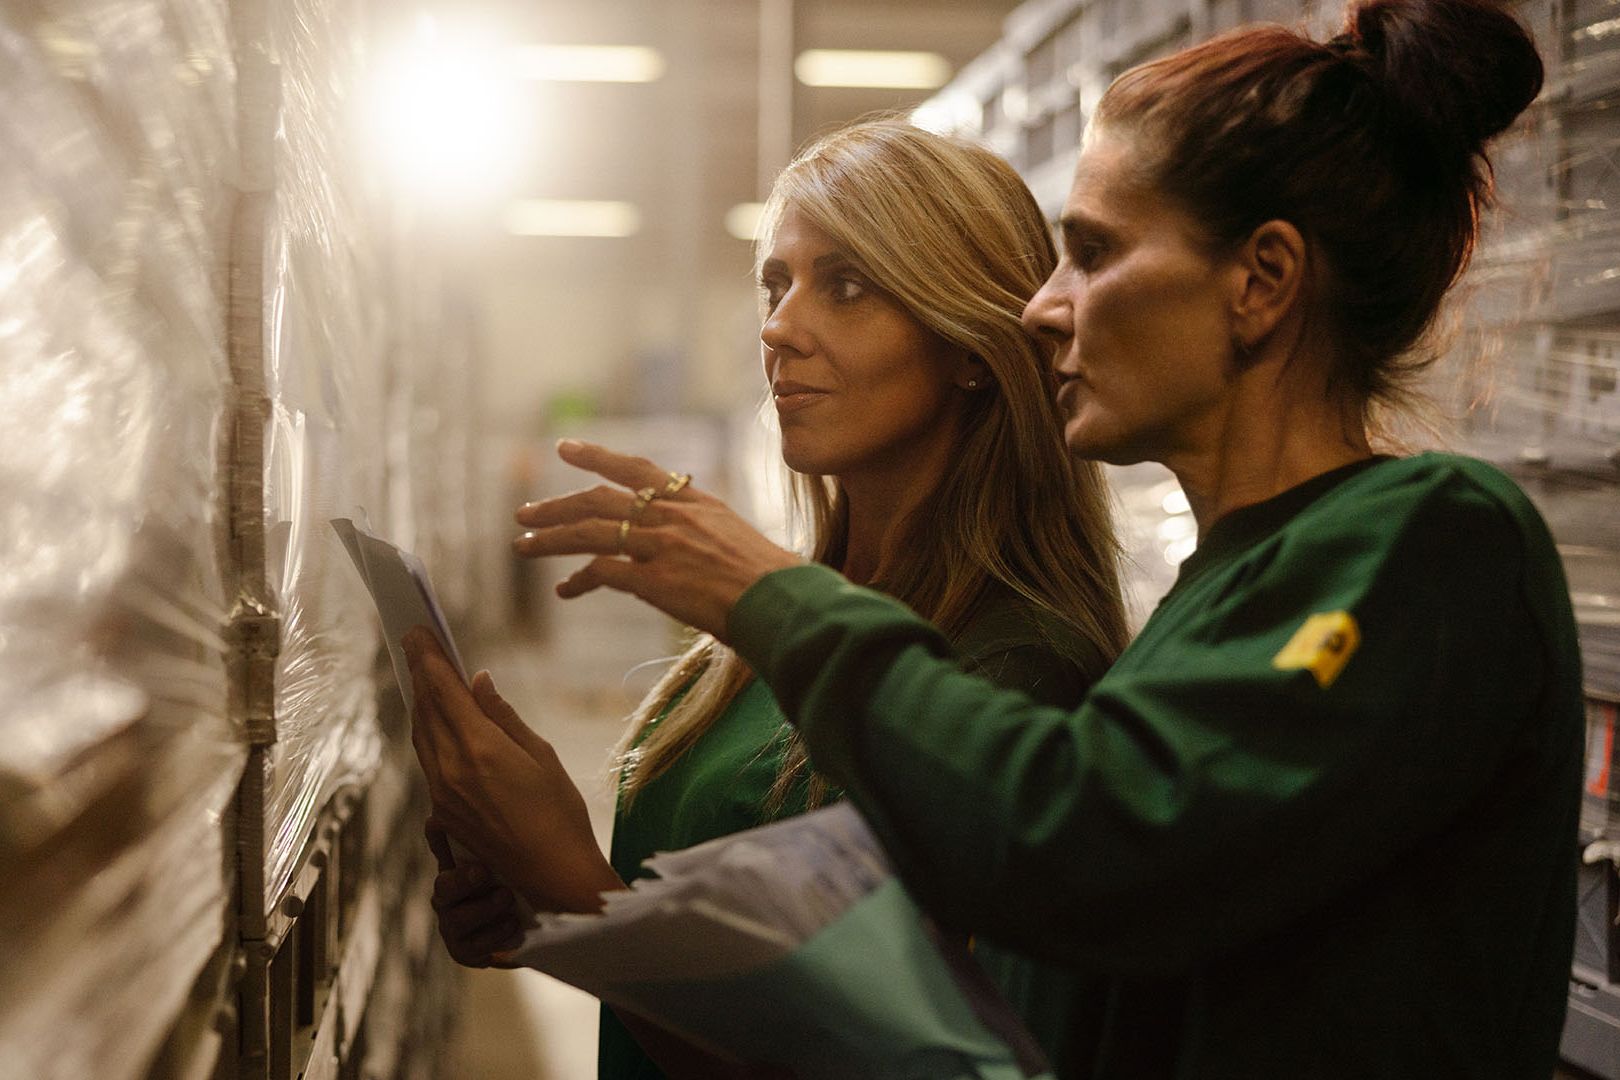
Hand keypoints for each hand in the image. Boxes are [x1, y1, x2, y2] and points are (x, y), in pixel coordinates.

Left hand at [404, 628, 622, 913]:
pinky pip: (427, 760)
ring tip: (423, 676)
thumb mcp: (541, 755)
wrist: (552, 874)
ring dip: (421, 702)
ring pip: (421, 735)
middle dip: (419, 673)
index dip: (428, 658)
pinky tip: (436, 721)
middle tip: (415, 643)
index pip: (443, 691)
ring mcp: (442, 793)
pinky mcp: (443, 811)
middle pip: (425, 710)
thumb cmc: (560, 813)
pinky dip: (428, 732)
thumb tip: (478, 682)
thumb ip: (503, 716)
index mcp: (479, 749)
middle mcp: (451, 769)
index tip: (418, 631)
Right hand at [424, 818, 524, 967]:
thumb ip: (498, 838)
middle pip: (444, 888)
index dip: (440, 840)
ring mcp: (453, 926)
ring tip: (508, 899)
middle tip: (484, 872)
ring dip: (483, 909)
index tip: (448, 830)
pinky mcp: (464, 951)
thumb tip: (477, 807)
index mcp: (457, 869)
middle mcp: (448, 898)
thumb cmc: (519, 886)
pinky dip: (493, 937)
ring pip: (456, 920)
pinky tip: (513, 926)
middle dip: (463, 880)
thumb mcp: (513, 860)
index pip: (442, 848)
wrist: (534, 929)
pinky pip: (470, 948)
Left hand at [511, 439, 801, 639]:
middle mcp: (673, 516)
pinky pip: (603, 573)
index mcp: (694, 503)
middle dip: (557, 506)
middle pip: (600, 500)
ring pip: (590, 532)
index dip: (597, 457)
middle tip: (524, 513)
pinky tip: (563, 591)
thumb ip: (701, 533)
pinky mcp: (655, 579)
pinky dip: (578, 582)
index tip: (565, 448)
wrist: (782, 602)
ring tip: (522, 546)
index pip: (637, 470)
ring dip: (551, 539)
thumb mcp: (735, 540)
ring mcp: (662, 545)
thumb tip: (681, 544)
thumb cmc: (770, 582)